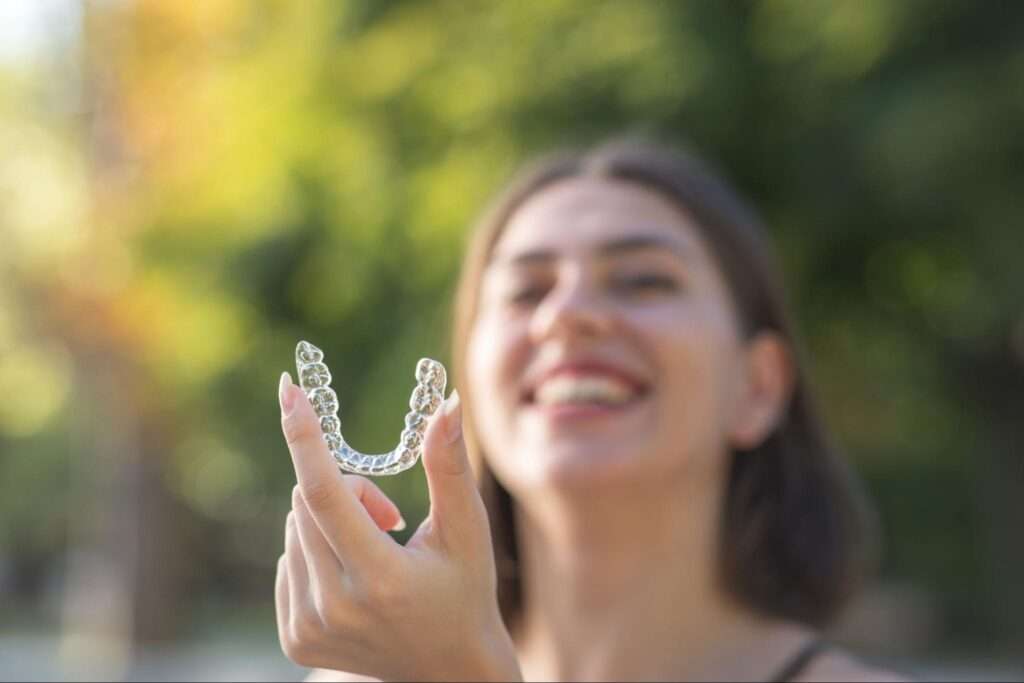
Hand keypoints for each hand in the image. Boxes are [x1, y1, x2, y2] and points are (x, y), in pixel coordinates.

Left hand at [274, 372, 520, 681]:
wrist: (450, 669)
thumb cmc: (466, 589)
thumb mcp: (466, 527)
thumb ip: (449, 464)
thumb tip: (447, 403)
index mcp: (381, 578)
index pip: (326, 494)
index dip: (305, 437)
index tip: (289, 390)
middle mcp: (337, 608)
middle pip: (309, 503)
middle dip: (348, 489)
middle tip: (389, 514)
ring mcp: (310, 628)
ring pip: (295, 527)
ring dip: (331, 519)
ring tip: (378, 549)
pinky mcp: (295, 638)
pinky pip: (287, 559)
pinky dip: (315, 549)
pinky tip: (354, 577)